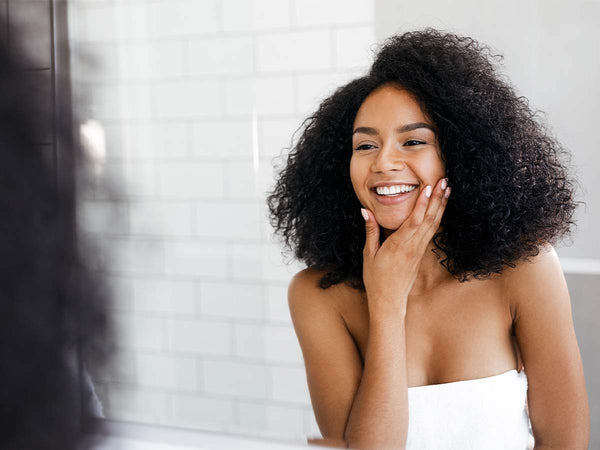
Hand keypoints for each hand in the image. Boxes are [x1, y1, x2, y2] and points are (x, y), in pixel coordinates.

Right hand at [361, 178, 449, 314]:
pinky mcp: (421, 254)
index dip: (423, 202)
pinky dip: (437, 218)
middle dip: (437, 199)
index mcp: (399, 245)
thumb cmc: (376, 278)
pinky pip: (431, 232)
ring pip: (433, 224)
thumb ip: (370, 231)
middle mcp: (413, 246)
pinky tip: (440, 209)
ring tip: (447, 190)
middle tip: (444, 181)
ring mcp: (419, 250)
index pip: (414, 220)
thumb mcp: (369, 254)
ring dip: (441, 206)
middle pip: (429, 219)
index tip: (429, 186)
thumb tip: (365, 210)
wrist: (389, 301)